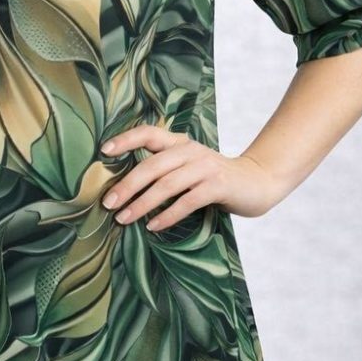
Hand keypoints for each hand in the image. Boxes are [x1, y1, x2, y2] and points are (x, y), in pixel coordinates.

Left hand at [98, 125, 283, 230]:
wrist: (258, 182)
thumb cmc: (213, 178)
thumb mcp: (188, 166)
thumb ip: (164, 169)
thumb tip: (124, 189)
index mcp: (179, 143)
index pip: (148, 133)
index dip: (125, 139)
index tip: (103, 152)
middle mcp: (190, 151)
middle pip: (151, 165)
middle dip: (127, 185)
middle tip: (108, 203)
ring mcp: (205, 167)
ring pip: (166, 185)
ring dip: (142, 204)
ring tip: (124, 218)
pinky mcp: (218, 185)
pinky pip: (186, 201)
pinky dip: (167, 215)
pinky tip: (153, 226)